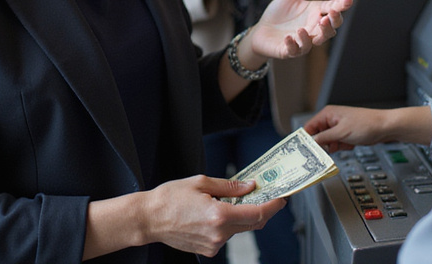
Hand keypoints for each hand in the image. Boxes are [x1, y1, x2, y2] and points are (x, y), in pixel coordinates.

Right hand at [140, 175, 285, 257]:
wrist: (149, 219)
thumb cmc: (170, 198)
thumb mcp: (201, 182)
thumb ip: (230, 186)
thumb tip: (251, 186)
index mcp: (219, 215)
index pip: (257, 213)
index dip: (273, 206)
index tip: (282, 198)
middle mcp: (219, 234)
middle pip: (252, 223)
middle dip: (262, 209)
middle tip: (265, 196)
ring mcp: (214, 245)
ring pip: (239, 229)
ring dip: (241, 216)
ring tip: (230, 201)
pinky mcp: (208, 250)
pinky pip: (226, 235)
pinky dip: (228, 224)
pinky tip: (215, 213)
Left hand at [248, 0, 350, 58]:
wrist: (261, 31)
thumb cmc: (280, 14)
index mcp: (315, 13)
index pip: (333, 9)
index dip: (342, 5)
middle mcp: (313, 28)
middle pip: (330, 28)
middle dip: (333, 22)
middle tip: (331, 13)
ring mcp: (302, 41)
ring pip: (316, 41)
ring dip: (317, 34)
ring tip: (310, 26)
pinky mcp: (288, 50)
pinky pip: (294, 50)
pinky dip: (293, 44)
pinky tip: (289, 37)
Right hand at [304, 105, 389, 152]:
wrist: (384, 128)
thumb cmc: (366, 124)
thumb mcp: (342, 132)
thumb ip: (324, 138)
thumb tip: (311, 142)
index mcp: (328, 114)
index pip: (310, 127)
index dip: (306, 138)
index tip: (304, 150)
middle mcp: (331, 120)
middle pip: (319, 136)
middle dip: (324, 144)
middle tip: (328, 150)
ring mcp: (339, 128)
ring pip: (328, 142)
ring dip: (335, 146)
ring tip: (344, 144)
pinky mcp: (346, 134)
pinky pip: (337, 144)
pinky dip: (342, 146)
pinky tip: (350, 144)